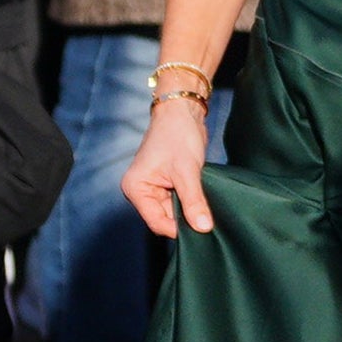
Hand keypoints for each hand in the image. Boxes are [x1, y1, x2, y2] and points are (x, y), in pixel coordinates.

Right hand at [121, 97, 212, 237]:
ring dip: (189, 211)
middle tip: (206, 217)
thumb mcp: (187, 171)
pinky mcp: (167, 186)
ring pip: (174, 213)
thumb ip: (193, 201)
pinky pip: (180, 203)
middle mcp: (141, 191)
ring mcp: (154, 189)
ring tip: (205, 205)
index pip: (156, 222)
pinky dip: (191, 204)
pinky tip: (202, 200)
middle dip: (185, 220)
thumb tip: (202, 227)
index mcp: (135, 188)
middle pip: (165, 219)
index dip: (177, 228)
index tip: (200, 228)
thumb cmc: (177, 135)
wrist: (183, 113)